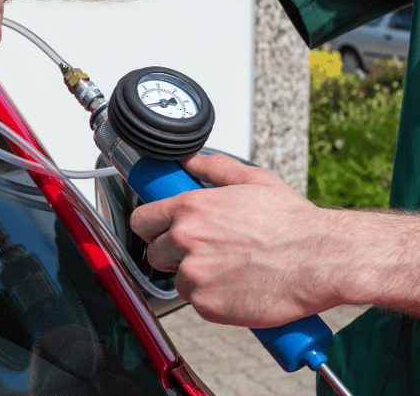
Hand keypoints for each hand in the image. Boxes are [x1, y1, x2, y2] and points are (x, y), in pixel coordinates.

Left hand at [130, 153, 341, 327]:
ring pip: (178, 281)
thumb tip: (190, 160)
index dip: (150, 227)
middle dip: (173, 255)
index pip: (141, 219)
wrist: (321, 259)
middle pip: (154, 254)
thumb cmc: (293, 222)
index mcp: (190, 208)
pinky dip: (214, 300)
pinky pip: (198, 303)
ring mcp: (194, 274)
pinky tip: (238, 288)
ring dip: (197, 279)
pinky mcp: (207, 304)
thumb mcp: (253, 180)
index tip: (158, 231)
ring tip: (230, 271)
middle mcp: (185, 239)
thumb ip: (213, 168)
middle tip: (204, 253)